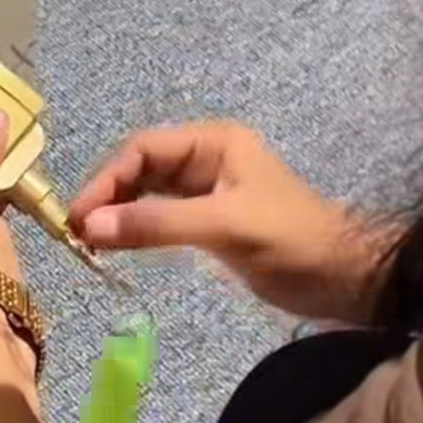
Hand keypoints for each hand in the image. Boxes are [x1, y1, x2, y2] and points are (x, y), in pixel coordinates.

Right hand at [69, 122, 389, 321]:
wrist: (344, 279)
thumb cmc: (290, 241)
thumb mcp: (223, 226)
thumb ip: (156, 224)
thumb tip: (88, 225)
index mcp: (215, 142)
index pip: (143, 149)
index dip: (106, 179)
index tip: (77, 216)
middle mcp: (208, 159)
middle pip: (141, 169)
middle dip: (108, 196)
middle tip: (77, 234)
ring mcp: (209, 192)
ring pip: (149, 195)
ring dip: (120, 215)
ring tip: (90, 242)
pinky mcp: (212, 224)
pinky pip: (162, 219)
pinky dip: (139, 230)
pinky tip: (120, 246)